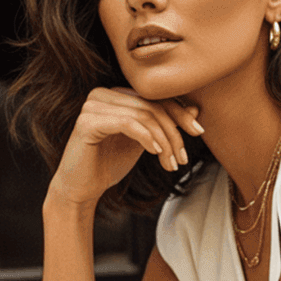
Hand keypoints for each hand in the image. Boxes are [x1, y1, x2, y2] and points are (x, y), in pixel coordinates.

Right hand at [47, 87, 204, 207]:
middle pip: (152, 107)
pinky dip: (146, 138)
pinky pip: (126, 123)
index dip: (181, 114)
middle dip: (173, 133)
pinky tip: (156, 153)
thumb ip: (165, 125)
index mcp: (117, 94)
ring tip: (171, 164)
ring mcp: (93, 105)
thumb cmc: (110, 163)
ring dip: (163, 142)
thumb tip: (195, 111)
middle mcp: (103, 94)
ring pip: (143, 116)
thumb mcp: (146, 143)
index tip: (199, 132)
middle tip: (183, 159)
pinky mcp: (87, 122)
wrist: (81, 187)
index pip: (156, 98)